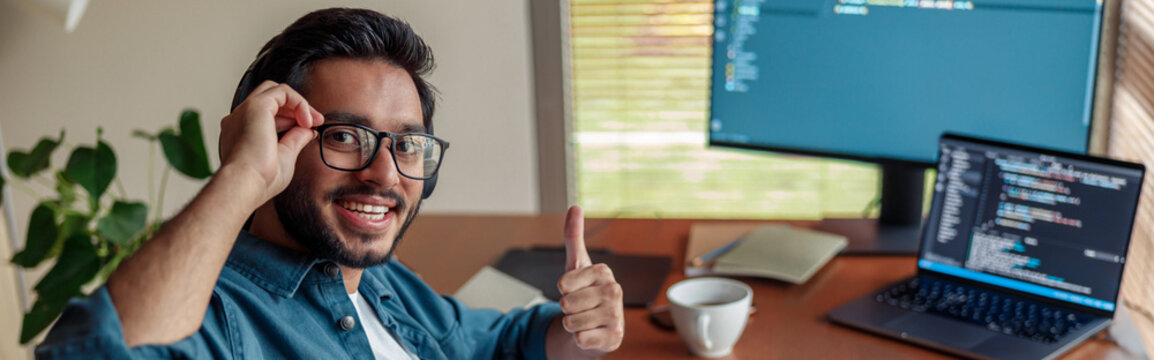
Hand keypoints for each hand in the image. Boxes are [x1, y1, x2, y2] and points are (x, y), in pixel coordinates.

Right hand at [218, 81, 322, 202]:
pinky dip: (299, 102)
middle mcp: (239, 119)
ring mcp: (245, 111)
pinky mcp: (257, 106)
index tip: (310, 129)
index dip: (291, 119)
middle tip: (315, 122)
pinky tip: (307, 120)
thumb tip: (308, 130)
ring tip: (313, 121)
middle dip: (295, 108)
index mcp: (241, 132)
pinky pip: (282, 92)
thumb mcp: (284, 157)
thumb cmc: (259, 179)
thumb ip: (294, 140)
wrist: (245, 184)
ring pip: (274, 91)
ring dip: (298, 104)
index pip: (268, 116)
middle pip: (270, 100)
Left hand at [556, 205, 624, 355]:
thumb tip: (575, 206)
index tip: (574, 289)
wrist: (598, 325)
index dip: (563, 290)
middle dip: (566, 309)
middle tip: (579, 307)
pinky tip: (591, 333)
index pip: (563, 284)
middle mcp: (614, 291)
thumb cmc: (585, 292)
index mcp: (604, 272)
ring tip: (584, 319)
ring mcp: (616, 315)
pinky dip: (580, 339)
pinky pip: (580, 339)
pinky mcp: (614, 337)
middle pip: (566, 304)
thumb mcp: (576, 264)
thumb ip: (573, 235)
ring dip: (572, 324)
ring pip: (571, 322)